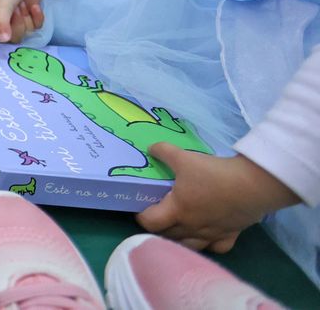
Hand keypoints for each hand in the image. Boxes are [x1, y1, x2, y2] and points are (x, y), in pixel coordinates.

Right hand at [0, 0, 47, 42]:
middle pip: (9, 42)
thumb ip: (0, 23)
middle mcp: (0, 29)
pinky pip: (36, 28)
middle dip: (15, 26)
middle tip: (14, 12)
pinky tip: (32, 6)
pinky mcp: (31, 22)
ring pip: (24, 35)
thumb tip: (3, 40)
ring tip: (21, 5)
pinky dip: (36, 16)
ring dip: (25, 18)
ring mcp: (16, 27)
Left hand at [137, 146, 299, 251]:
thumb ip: (164, 152)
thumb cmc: (215, 174)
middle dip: (159, 228)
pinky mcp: (231, 235)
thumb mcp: (184, 158)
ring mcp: (212, 235)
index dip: (141, 216)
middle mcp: (192, 228)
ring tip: (177, 228)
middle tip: (158, 215)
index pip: (150, 222)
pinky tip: (208, 236)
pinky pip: (216, 248)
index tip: (141, 208)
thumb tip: (151, 149)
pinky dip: (209, 244)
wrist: (254, 185)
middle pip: (167, 236)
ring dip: (180, 239)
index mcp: (177, 211)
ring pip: (190, 246)